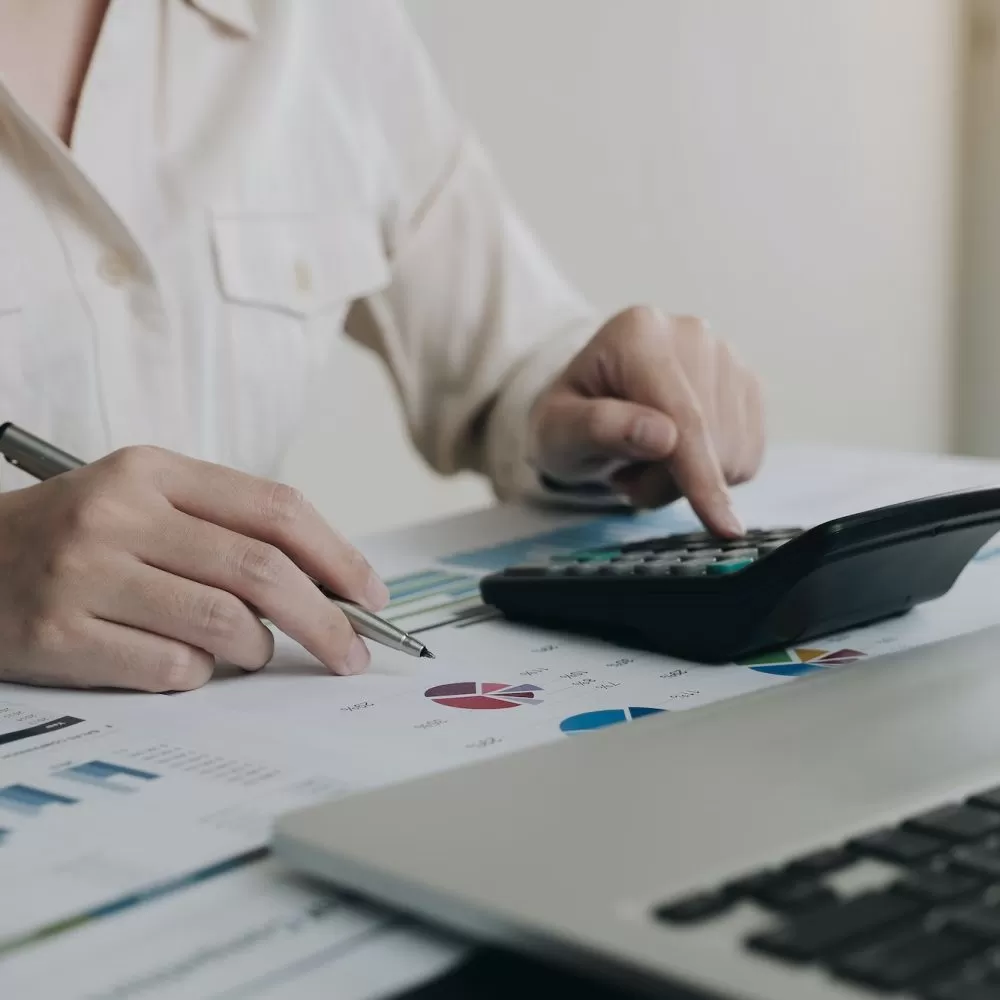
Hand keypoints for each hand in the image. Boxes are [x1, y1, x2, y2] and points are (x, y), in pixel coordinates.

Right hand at [0, 447, 388, 690]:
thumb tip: (329, 584)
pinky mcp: (60, 635)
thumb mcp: (146, 501)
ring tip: (249, 651)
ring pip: (225, 624)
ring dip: (258, 650)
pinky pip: (174, 668)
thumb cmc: (76, 537)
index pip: (275, 508)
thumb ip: (227, 528)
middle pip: (262, 570)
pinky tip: (181, 661)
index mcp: (153, 469)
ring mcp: (85, 574)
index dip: (338, 556)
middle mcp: (120, 514)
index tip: (371, 595)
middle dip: (327, 619)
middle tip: (353, 653)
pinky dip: (199, 674)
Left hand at [530, 307, 764, 535]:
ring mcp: (726, 357)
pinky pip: (747, 457)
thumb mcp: (556, 430)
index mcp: (639, 333)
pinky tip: (674, 457)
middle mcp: (691, 334)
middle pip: (711, 438)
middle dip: (668, 480)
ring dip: (686, 480)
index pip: (683, 416)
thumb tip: (663, 436)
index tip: (722, 526)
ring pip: (733, 453)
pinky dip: (710, 474)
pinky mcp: (746, 385)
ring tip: (643, 462)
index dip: (701, 474)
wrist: (586, 407)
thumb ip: (598, 428)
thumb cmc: (566, 421)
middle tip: (624, 475)